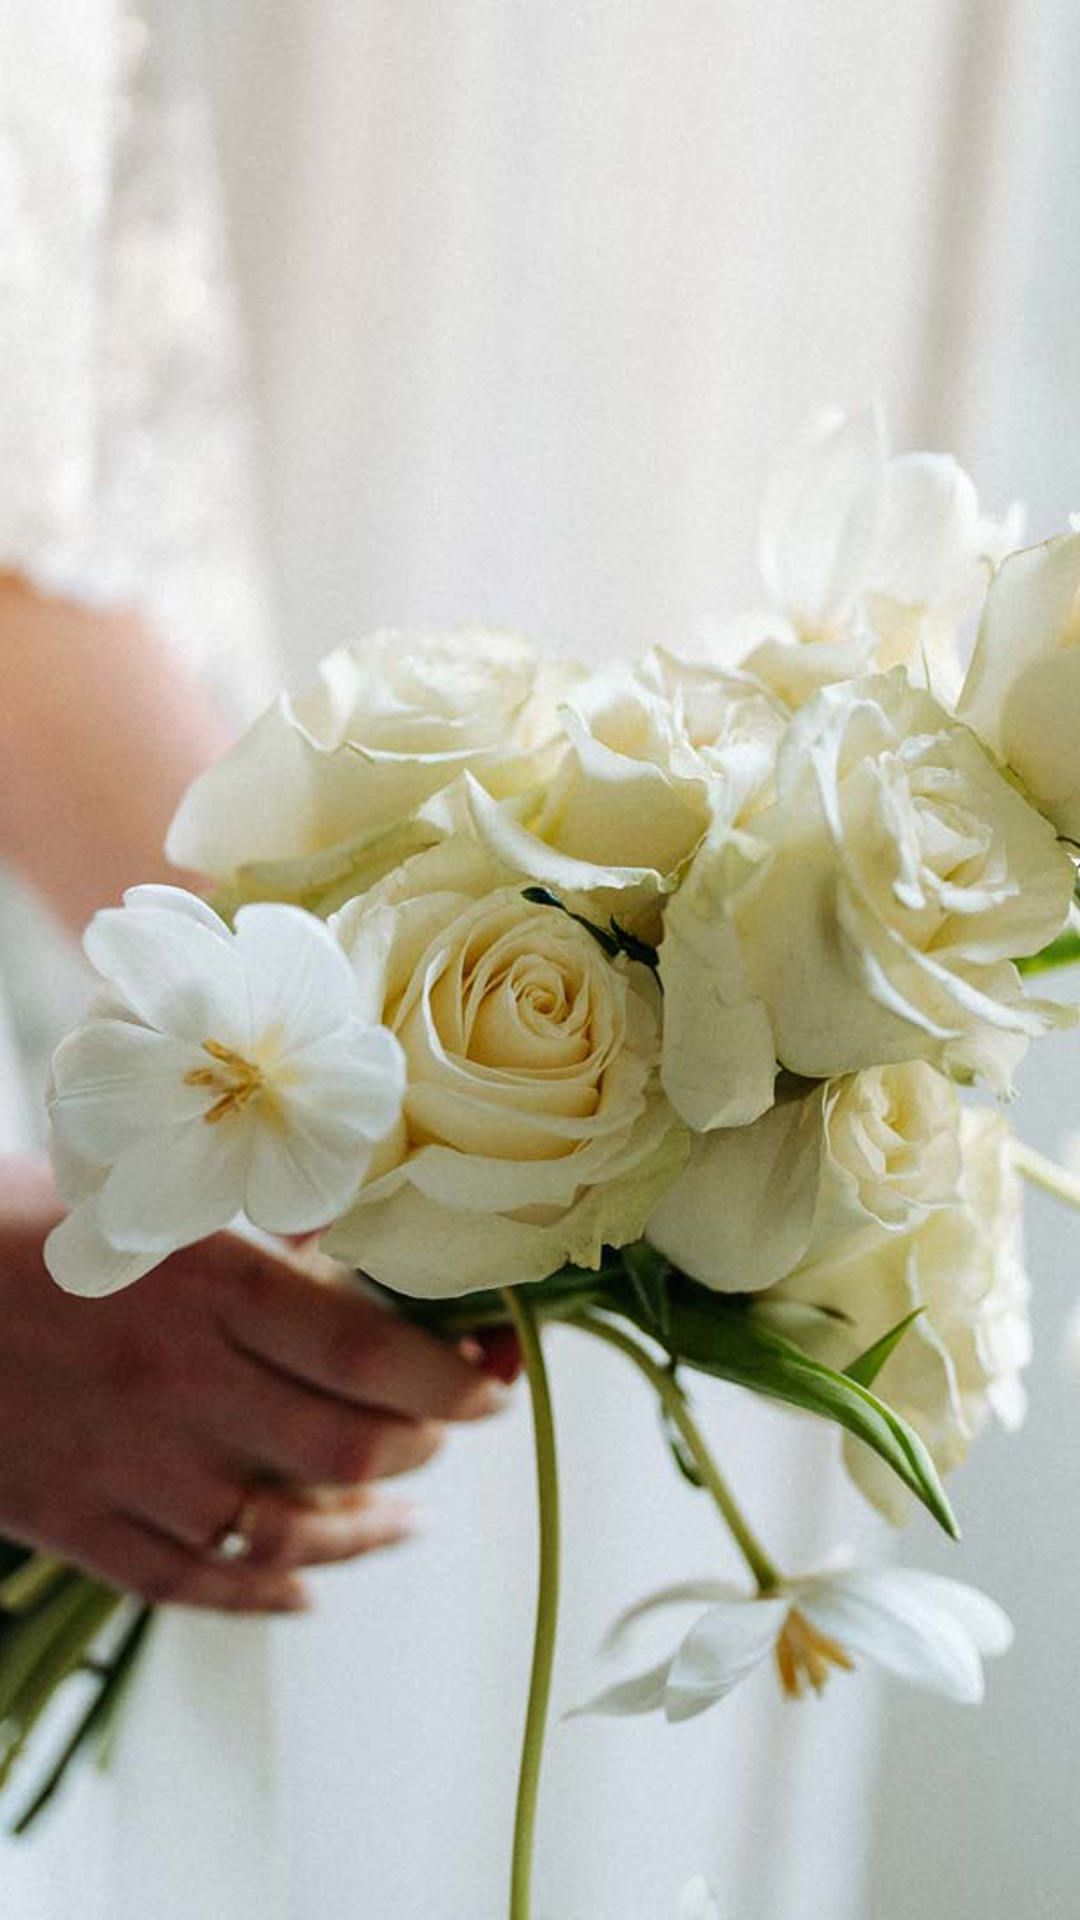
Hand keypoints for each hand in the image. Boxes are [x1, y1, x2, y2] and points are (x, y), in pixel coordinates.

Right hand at [0, 1160, 509, 1612]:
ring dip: (361, 1530)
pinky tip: (304, 1592)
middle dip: (420, 1442)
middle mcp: (178, 1385)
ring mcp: (125, 1466)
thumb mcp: (139, 1195)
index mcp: (202, 1286)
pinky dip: (261, 1598)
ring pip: (280, 1532)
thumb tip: (346, 1242)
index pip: (364, 1352)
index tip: (491, 1375)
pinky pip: (188, 1586)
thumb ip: (246, 1225)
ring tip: (401, 1515)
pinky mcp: (75, 1522)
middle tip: (448, 1425)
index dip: (449, 1377)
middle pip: (343, 1446)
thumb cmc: (14, 1220)